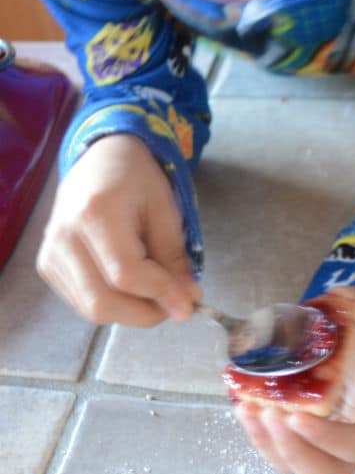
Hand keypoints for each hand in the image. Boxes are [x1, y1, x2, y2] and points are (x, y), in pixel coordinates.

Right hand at [37, 134, 199, 325]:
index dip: (160, 294)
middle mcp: (64, 237)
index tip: (189, 303)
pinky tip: (131, 286)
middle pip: (102, 302)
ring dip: (131, 312)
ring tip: (153, 291)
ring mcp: (50, 254)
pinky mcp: (47, 266)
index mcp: (95, 213)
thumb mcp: (165, 210)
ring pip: (92, 309)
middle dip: (145, 313)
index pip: (126, 274)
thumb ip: (174, 259)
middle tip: (172, 304)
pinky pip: (82, 303)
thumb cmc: (136, 179)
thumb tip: (185, 303)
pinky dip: (114, 305)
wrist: (99, 160)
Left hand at [234, 284, 354, 473]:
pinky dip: (258, 434)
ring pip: (295, 467)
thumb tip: (342, 297)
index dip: (326, 439)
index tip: (296, 416)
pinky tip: (243, 404)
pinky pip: (278, 451)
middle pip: (324, 473)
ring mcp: (328, 451)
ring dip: (267, 444)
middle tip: (268, 414)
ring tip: (247, 408)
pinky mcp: (303, 443)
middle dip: (291, 450)